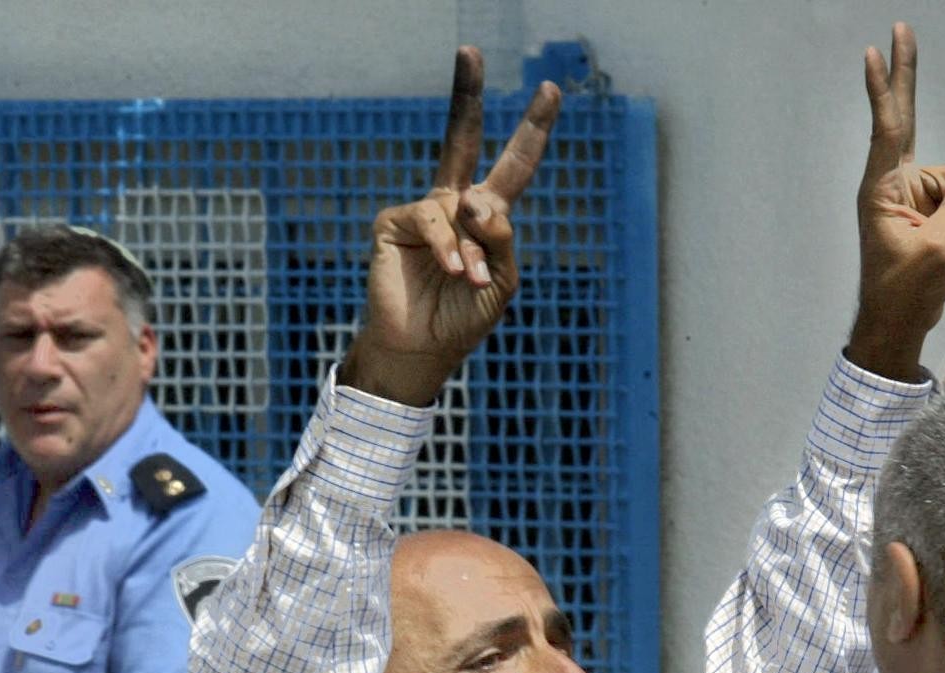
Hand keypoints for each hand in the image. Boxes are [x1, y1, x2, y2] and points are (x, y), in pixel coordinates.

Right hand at [344, 48, 562, 405]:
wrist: (421, 350)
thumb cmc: (463, 318)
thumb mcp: (503, 282)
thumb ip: (503, 240)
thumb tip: (480, 201)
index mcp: (487, 215)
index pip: (514, 164)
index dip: (532, 129)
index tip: (550, 90)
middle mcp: (455, 203)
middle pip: (462, 136)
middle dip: (466, 93)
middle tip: (470, 50)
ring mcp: (425, 210)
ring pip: (459, 202)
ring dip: (473, 245)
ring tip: (471, 277)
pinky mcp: (394, 222)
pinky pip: (431, 218)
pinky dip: (447, 246)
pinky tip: (454, 270)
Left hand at [847, 23, 944, 378]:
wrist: (895, 330)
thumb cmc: (905, 293)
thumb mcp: (940, 247)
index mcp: (884, 190)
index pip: (889, 126)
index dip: (887, 86)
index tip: (875, 50)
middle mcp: (893, 187)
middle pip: (911, 126)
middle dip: (908, 81)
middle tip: (901, 29)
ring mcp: (909, 202)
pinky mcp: (925, 218)